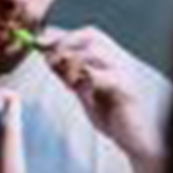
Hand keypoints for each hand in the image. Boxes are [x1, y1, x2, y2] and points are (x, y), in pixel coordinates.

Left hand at [41, 26, 164, 172]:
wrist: (132, 138)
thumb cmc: (110, 114)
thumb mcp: (83, 91)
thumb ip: (68, 74)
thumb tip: (46, 56)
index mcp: (110, 57)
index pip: (85, 34)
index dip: (61, 35)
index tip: (39, 43)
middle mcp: (119, 59)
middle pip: (91, 35)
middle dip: (65, 43)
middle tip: (50, 60)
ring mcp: (123, 72)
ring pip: (95, 52)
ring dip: (73, 62)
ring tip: (67, 81)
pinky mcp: (125, 89)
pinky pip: (101, 76)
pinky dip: (84, 79)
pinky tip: (78, 90)